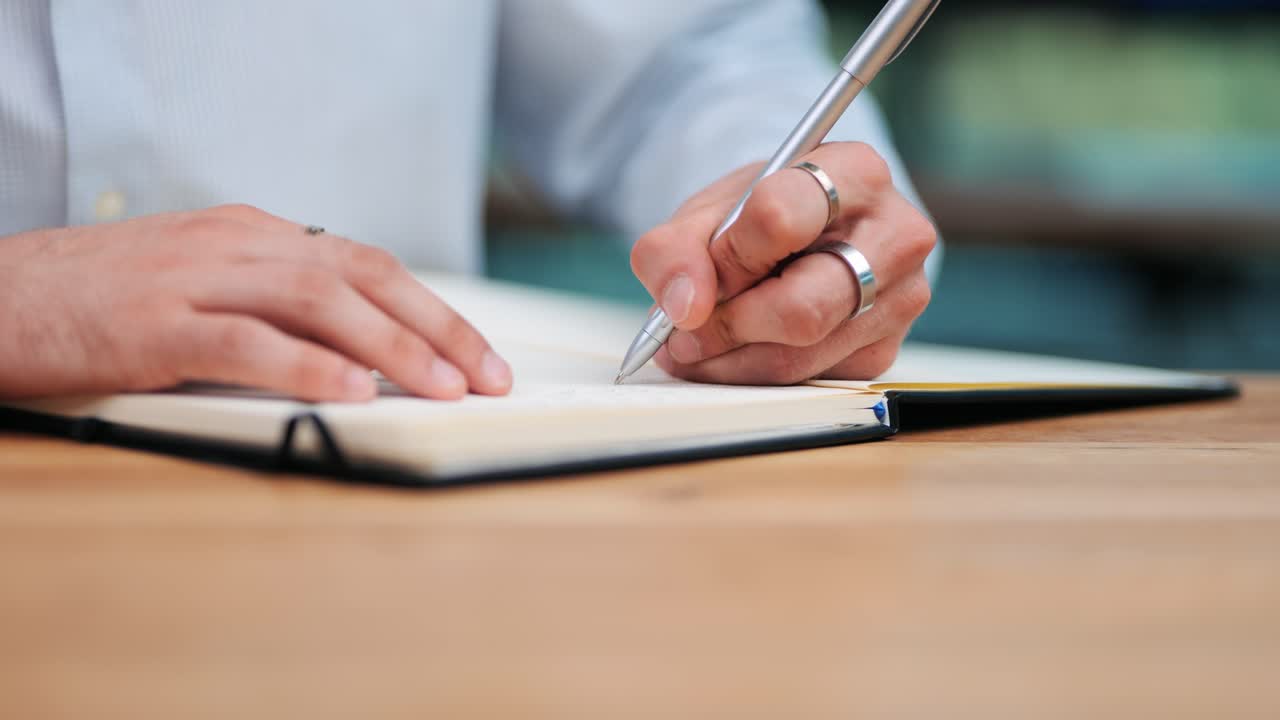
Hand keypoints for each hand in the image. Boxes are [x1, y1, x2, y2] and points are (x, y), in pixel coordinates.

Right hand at [0, 205, 511, 401]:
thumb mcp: (202, 283)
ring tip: (444, 387)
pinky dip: (308, 366)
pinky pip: (246, 340)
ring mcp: (193, 278)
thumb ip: (274, 306)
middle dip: (438, 328)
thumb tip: (358, 352)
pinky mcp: (153, 324)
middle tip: (488, 376)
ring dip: (393, 347)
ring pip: (318, 302)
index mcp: (252, 234)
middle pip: (363, 276)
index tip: (480, 354)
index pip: (368, 265)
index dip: (434, 310)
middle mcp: (235, 245)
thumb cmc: (100, 301)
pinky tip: (353, 392)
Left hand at [630, 142, 936, 384]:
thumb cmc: (755, 217)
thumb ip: (673, 250)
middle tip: (686, 329)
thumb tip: (685, 309)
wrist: (795, 236)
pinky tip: (734, 352)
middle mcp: (896, 235)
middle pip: (800, 308)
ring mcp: (898, 298)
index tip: (702, 271)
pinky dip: (753, 374)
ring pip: (798, 356)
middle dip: (727, 325)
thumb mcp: (704, 213)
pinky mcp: (883, 350)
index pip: (780, 219)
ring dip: (729, 360)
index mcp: (856, 172)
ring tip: (695, 344)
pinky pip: (806, 381)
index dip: (726, 257)